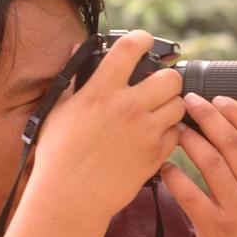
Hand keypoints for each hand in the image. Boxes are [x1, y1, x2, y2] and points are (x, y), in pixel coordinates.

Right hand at [31, 30, 184, 219]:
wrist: (69, 196)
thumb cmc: (58, 155)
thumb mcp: (58, 110)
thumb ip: (73, 78)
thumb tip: (74, 48)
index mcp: (101, 91)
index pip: (131, 47)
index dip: (142, 39)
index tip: (144, 42)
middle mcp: (127, 107)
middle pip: (171, 77)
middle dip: (167, 78)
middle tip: (157, 86)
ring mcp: (145, 131)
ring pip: (179, 105)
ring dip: (170, 106)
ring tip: (156, 113)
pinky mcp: (154, 155)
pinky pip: (176, 134)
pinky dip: (169, 133)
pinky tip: (153, 136)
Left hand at [160, 93, 236, 236]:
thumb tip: (230, 130)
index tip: (219, 97)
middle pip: (232, 143)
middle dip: (208, 116)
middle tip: (188, 100)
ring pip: (210, 163)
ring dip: (189, 140)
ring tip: (175, 128)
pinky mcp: (216, 229)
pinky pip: (190, 195)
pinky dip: (175, 176)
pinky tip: (164, 166)